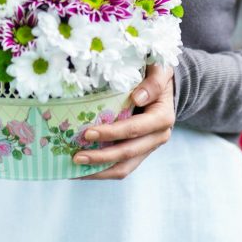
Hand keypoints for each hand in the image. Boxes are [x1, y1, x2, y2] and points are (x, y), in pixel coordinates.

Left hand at [72, 64, 174, 179]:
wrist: (165, 87)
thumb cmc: (156, 74)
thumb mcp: (159, 70)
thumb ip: (153, 82)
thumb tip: (137, 97)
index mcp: (162, 117)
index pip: (135, 129)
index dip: (112, 133)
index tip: (89, 133)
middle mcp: (158, 137)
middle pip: (128, 153)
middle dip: (101, 157)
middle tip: (77, 156)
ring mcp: (148, 147)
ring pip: (125, 167)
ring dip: (100, 170)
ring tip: (75, 168)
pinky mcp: (139, 152)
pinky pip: (121, 166)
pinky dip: (102, 170)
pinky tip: (82, 170)